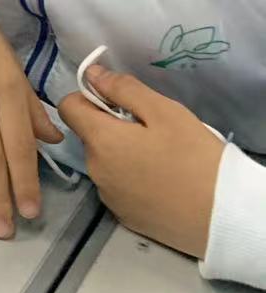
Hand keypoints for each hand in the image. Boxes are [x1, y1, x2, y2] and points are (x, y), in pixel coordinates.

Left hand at [58, 64, 224, 259]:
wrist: (224, 217)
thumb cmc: (196, 159)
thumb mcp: (165, 113)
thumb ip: (124, 89)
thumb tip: (93, 74)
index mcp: (100, 140)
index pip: (68, 108)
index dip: (88, 98)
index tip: (118, 102)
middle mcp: (94, 170)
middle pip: (90, 136)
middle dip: (112, 128)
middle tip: (152, 132)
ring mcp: (108, 196)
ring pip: (104, 162)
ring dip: (122, 154)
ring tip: (161, 159)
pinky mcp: (124, 216)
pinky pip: (118, 187)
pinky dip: (132, 179)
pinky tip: (162, 183)